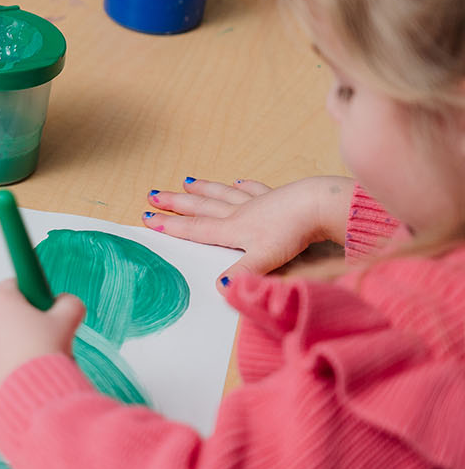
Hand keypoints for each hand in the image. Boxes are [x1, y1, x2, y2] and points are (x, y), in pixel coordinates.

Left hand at [0, 280, 84, 410]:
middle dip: (14, 324)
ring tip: (23, 363)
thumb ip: (68, 303)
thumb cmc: (45, 353)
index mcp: (0, 300)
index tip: (41, 315)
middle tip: (35, 343)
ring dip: (0, 346)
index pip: (13, 287)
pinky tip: (9, 377)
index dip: (30, 301)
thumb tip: (65, 301)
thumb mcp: (67, 321)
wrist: (31, 393)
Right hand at [142, 176, 354, 286]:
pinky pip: (255, 189)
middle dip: (176, 203)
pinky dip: (244, 185)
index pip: (195, 229)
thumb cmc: (292, 232)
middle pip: (201, 208)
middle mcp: (239, 214)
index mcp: (232, 230)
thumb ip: (241, 273)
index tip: (148, 218)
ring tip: (187, 182)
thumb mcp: (264, 259)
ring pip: (223, 195)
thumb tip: (220, 288)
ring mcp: (257, 203)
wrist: (319, 206)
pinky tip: (238, 181)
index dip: (170, 225)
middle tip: (154, 194)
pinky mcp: (277, 197)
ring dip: (203, 190)